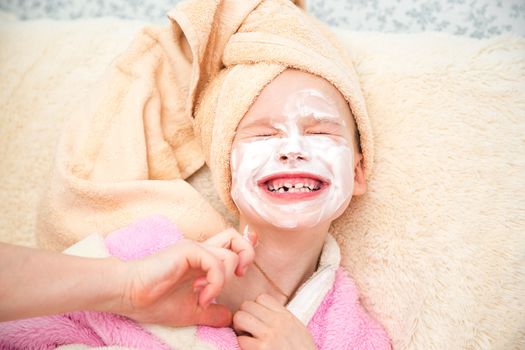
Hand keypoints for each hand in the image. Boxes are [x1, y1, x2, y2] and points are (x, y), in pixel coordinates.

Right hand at [115, 228, 254, 326]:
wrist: (128, 296)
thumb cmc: (153, 301)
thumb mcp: (191, 311)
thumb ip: (211, 312)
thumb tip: (229, 318)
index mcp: (202, 261)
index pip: (230, 244)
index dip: (246, 248)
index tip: (245, 270)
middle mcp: (201, 250)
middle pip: (235, 237)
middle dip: (247, 254)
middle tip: (239, 276)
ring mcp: (194, 249)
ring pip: (230, 253)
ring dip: (224, 279)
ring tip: (204, 296)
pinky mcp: (187, 251)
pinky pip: (215, 262)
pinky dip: (215, 282)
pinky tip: (201, 296)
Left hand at [233, 294, 316, 349]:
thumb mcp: (298, 329)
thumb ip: (282, 318)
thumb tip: (262, 312)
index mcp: (287, 316)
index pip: (262, 298)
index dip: (255, 308)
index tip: (258, 320)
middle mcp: (278, 322)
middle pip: (247, 305)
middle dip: (244, 317)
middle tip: (248, 330)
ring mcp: (269, 335)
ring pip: (240, 317)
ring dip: (239, 328)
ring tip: (247, 338)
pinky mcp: (261, 349)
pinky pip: (241, 340)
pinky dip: (243, 346)